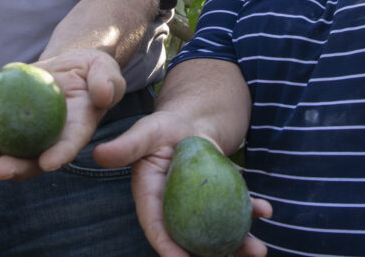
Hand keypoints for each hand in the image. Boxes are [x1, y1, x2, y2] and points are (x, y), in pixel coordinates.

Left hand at [0, 49, 125, 179]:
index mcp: (74, 133)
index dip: (57, 157)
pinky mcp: (5, 111)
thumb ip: (109, 83)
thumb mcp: (108, 71)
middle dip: (11, 167)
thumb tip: (104, 95)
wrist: (70, 64)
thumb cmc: (94, 71)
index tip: (47, 163)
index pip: (66, 148)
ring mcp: (22, 128)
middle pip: (26, 158)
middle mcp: (45, 138)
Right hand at [92, 111, 271, 256]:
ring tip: (259, 250)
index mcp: (151, 199)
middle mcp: (175, 210)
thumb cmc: (165, 126)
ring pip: (217, 231)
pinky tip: (266, 211)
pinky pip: (235, 210)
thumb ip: (127, 146)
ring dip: (239, 243)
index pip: (157, 227)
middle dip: (209, 256)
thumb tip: (98, 154)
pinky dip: (251, 212)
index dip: (167, 247)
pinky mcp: (218, 198)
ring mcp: (198, 208)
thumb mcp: (146, 133)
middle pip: (190, 239)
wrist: (192, 121)